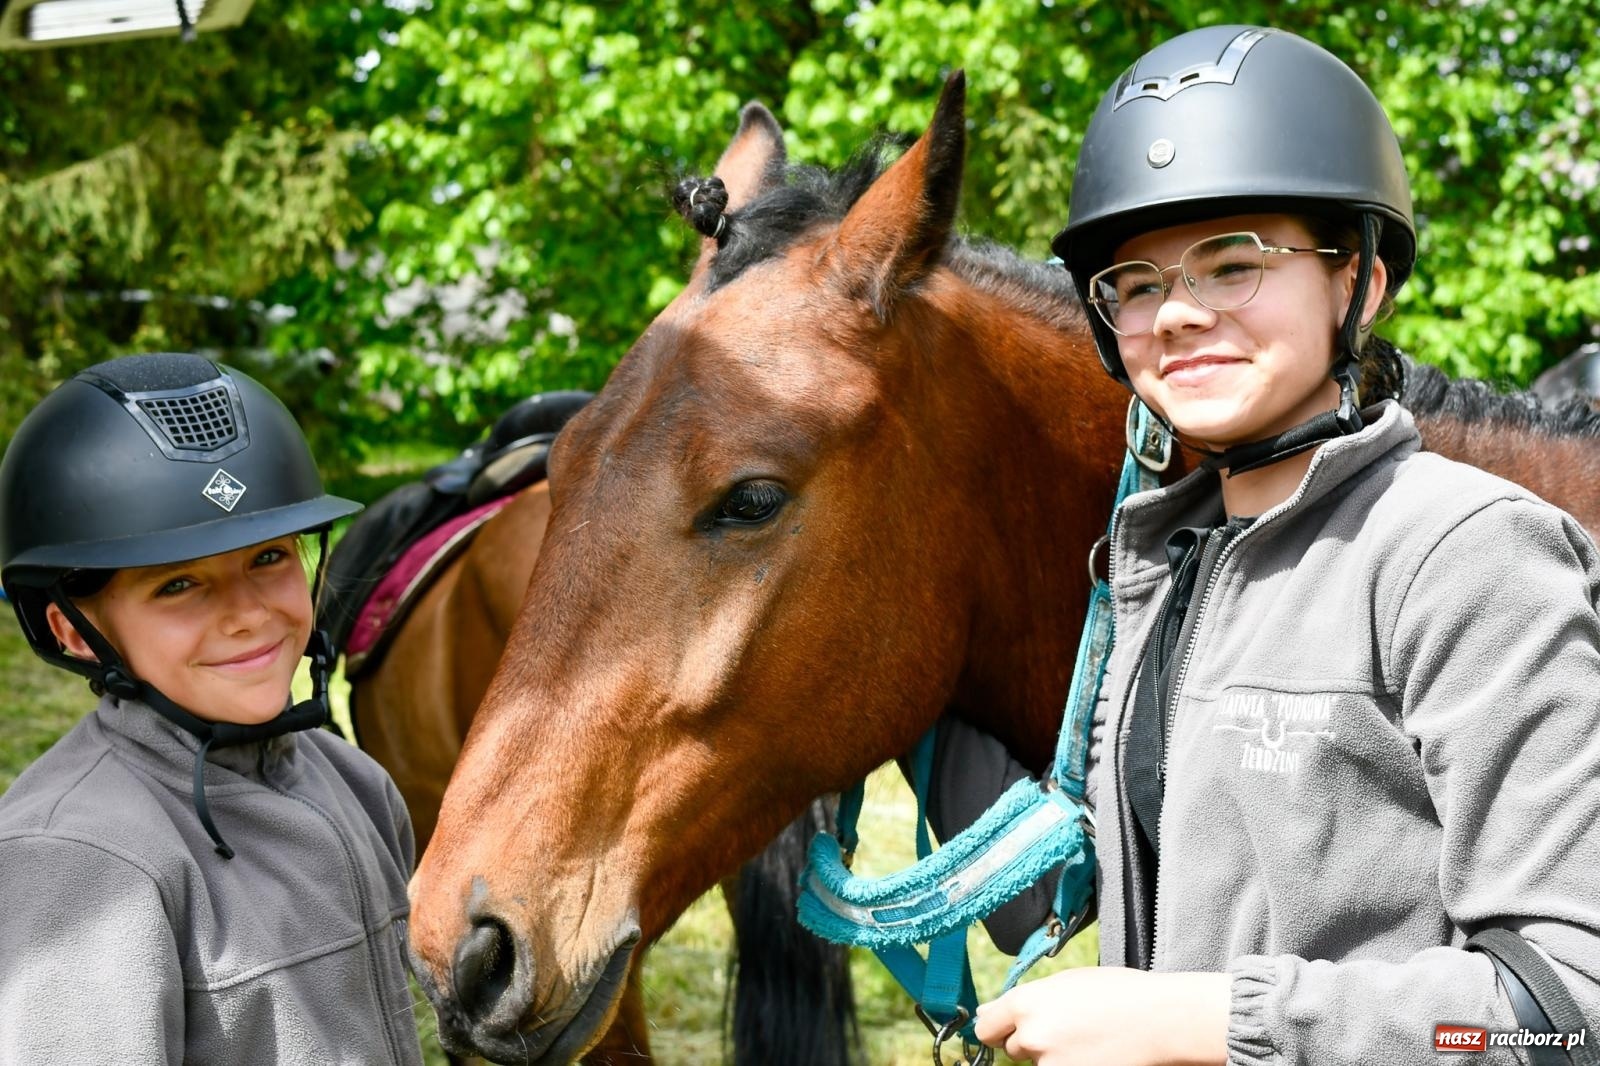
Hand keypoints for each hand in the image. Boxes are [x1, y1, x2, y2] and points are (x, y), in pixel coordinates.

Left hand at [973, 967, 1229, 1065]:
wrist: (1158, 1019)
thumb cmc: (1115, 992)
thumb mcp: (1064, 982)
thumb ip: (1024, 999)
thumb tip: (985, 1012)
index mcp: (1026, 1003)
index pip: (986, 1027)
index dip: (997, 1027)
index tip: (1006, 1028)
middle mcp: (1032, 1036)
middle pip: (1012, 1048)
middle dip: (1030, 1041)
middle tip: (1064, 1028)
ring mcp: (1050, 1063)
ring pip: (1036, 1063)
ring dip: (1051, 1055)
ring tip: (1084, 1039)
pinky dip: (1069, 1064)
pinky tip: (1092, 1051)